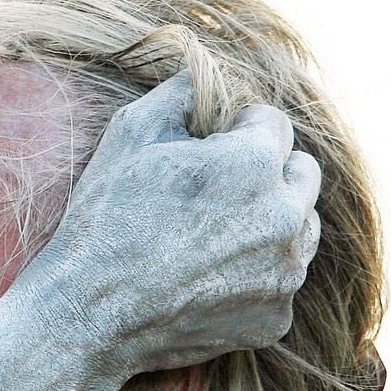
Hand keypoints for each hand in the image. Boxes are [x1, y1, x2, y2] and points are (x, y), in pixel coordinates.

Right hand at [12, 71, 320, 383]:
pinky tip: (205, 277)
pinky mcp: (274, 318)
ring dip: (269, 222)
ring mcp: (284, 273)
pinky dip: (253, 276)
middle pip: (303, 173)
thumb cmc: (104, 217)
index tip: (207, 147)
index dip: (236, 130)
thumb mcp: (130, 132)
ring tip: (213, 233)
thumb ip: (180, 91)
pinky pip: (279, 281)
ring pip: (300, 229)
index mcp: (256, 163)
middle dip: (268, 171)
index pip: (274, 124)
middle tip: (217, 188)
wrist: (87, 313)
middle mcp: (285, 216)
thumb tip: (202, 72)